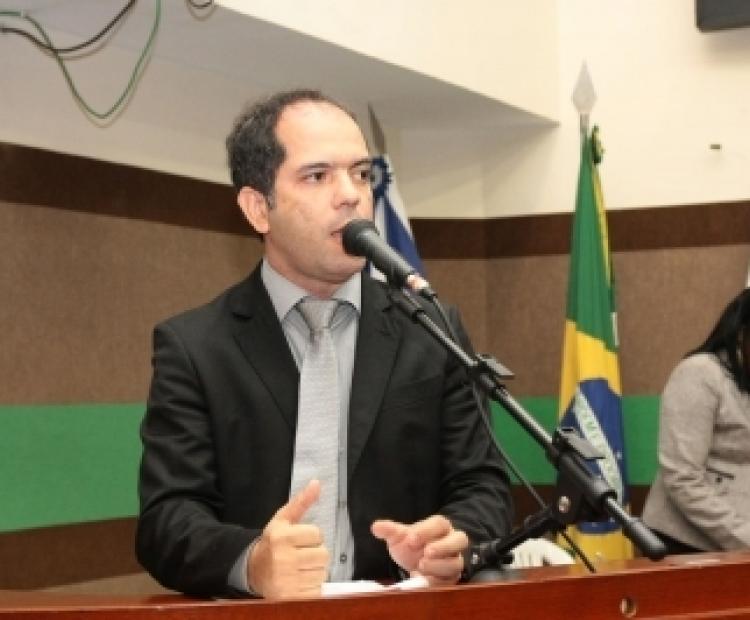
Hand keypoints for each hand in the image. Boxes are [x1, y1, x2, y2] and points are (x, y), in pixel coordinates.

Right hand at [248, 479, 328, 598]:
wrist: (252, 570)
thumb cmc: (272, 543)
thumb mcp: (283, 520)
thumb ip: (301, 502)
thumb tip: (317, 482)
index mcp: (281, 536)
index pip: (317, 534)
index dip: (312, 537)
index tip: (300, 540)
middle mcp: (283, 558)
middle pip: (323, 554)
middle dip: (316, 554)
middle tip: (302, 555)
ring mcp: (286, 580)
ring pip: (322, 573)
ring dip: (315, 571)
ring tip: (300, 569)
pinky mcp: (290, 597)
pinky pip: (317, 591)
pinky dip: (312, 587)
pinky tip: (300, 582)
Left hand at [371, 515, 467, 585]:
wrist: (416, 562)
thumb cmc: (411, 545)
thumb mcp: (399, 537)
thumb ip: (390, 531)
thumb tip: (375, 527)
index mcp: (440, 527)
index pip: (439, 524)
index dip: (426, 531)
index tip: (410, 540)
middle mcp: (452, 542)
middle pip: (460, 539)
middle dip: (443, 546)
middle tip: (426, 553)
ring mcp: (454, 560)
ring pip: (456, 562)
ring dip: (439, 565)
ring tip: (420, 566)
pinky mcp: (451, 578)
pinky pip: (450, 581)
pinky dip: (437, 582)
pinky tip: (423, 581)